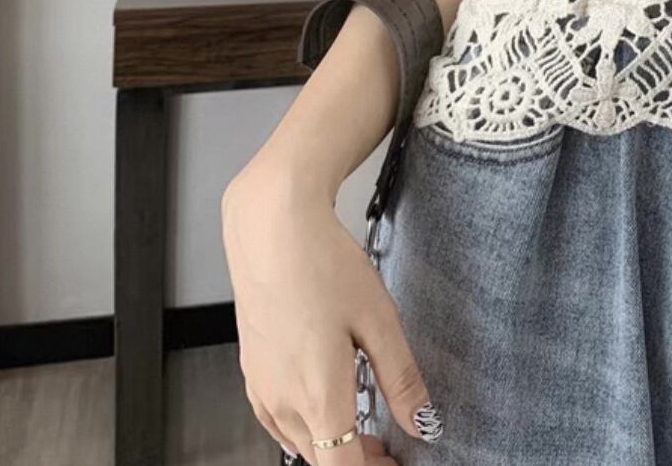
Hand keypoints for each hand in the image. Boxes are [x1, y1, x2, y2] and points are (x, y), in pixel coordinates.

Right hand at [221, 153, 440, 464]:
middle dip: (359, 460)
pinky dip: (305, 426)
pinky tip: (323, 405)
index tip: (397, 464)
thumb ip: (400, 378)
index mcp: (317, 395)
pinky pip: (277, 419)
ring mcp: (261, 387)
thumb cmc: (323, 266)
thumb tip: (421, 422)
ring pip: (299, 441)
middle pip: (322, 458)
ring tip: (365, 428)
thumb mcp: (379, 319)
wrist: (272, 229)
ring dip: (332, 445)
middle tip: (391, 450)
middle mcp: (282, 401)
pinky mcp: (250, 370)